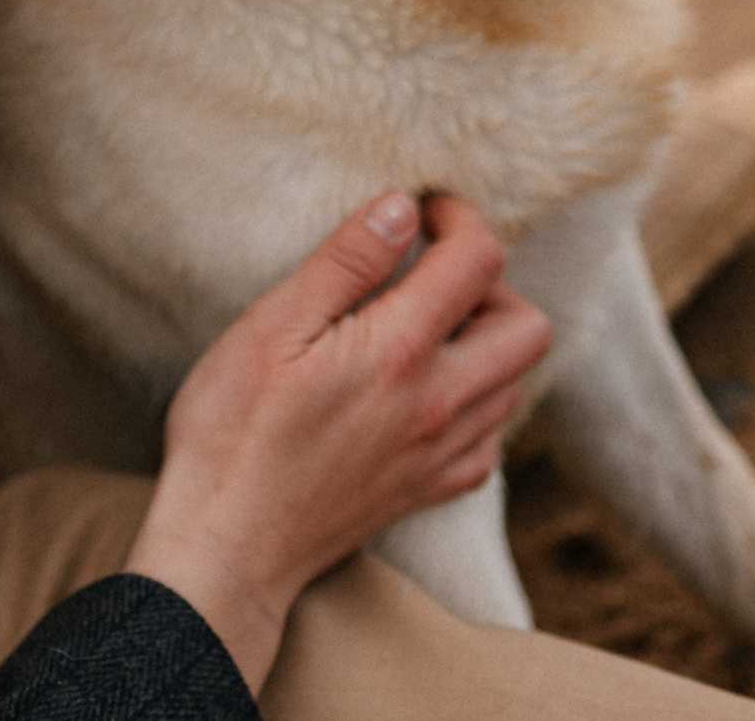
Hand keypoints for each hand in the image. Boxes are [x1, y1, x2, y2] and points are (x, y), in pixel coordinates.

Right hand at [123, 191, 551, 689]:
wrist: (228, 547)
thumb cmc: (232, 432)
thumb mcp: (271, 327)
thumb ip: (344, 263)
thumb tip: (400, 208)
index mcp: (402, 351)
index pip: (478, 260)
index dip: (458, 217)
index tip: (422, 211)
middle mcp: (441, 403)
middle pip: (526, 325)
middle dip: (490, 284)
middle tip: (430, 276)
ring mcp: (441, 454)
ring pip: (515, 383)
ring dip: (486, 343)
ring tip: (423, 329)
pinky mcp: (430, 491)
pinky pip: (491, 440)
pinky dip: (476, 404)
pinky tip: (424, 394)